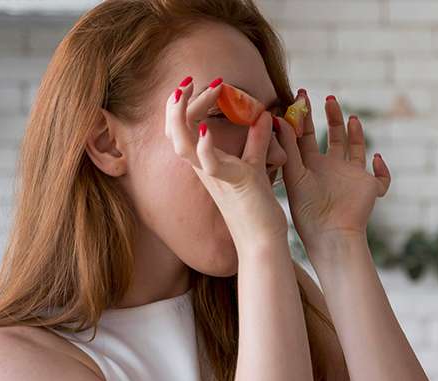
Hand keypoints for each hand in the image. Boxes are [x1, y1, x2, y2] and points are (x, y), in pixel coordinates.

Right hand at [164, 77, 286, 240]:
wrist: (263, 242)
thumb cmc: (258, 210)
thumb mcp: (256, 167)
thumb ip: (257, 141)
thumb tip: (264, 116)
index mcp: (207, 164)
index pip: (184, 129)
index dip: (186, 106)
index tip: (205, 84)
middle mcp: (204, 170)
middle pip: (173, 132)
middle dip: (176, 104)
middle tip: (188, 81)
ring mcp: (215, 177)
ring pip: (182, 145)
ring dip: (181, 117)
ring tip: (186, 92)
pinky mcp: (232, 183)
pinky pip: (210, 164)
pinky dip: (206, 146)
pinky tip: (206, 128)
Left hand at [277, 91, 390, 250]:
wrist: (329, 235)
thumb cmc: (307, 211)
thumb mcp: (294, 175)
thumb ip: (290, 147)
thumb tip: (281, 118)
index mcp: (311, 166)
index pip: (307, 135)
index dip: (305, 116)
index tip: (301, 95)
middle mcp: (332, 169)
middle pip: (334, 137)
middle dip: (332, 117)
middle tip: (329, 98)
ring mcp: (352, 178)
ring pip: (357, 150)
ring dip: (356, 134)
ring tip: (352, 118)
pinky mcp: (369, 188)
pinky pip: (381, 178)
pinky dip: (383, 169)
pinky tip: (377, 159)